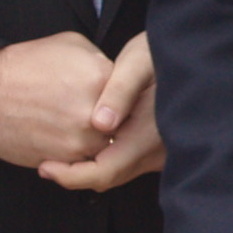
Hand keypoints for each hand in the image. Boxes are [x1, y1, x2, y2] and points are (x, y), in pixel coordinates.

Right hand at [0, 32, 123, 174]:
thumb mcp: (69, 44)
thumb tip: (117, 78)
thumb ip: (101, 60)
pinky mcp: (64, 160)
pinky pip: (84, 159)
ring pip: (104, 143)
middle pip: (121, 121)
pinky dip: (75, 149)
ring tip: (70, 120)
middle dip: (111, 117)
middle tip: (89, 109)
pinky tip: (59, 132)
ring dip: (95, 136)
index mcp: (101, 78)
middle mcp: (96, 112)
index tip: (110, 94)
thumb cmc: (24, 64)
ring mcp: (80, 140)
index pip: (129, 92)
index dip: (120, 94)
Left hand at [46, 31, 163, 191]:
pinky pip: (122, 163)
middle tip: (45, 164)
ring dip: (86, 167)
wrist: (187, 57)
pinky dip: (99, 158)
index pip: (105, 173)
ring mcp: (156, 153)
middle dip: (74, 174)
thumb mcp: (137, 64)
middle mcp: (155, 152)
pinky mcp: (153, 148)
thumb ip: (120, 92)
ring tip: (58, 154)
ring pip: (115, 173)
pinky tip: (83, 143)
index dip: (71, 175)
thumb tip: (101, 124)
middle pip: (109, 178)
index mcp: (149, 136)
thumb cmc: (159, 53)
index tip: (45, 167)